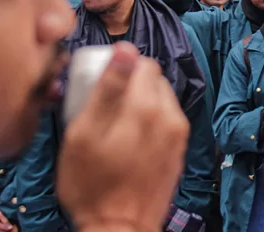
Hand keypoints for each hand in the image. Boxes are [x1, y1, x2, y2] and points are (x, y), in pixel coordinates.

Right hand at [57, 42, 190, 231]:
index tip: (101, 83)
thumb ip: (107, 88)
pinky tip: (130, 139)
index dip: (119, 67)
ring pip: (161, 98)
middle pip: (154, 79)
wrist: (119, 228)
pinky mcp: (179, 149)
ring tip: (116, 124)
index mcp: (147, 107)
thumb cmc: (93, 186)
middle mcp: (170, 116)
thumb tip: (125, 49)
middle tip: (104, 105)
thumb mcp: (85, 134)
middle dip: (130, 84)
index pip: (143, 62)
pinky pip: (166, 119)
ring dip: (140, 101)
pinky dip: (150, 120)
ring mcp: (178, 134)